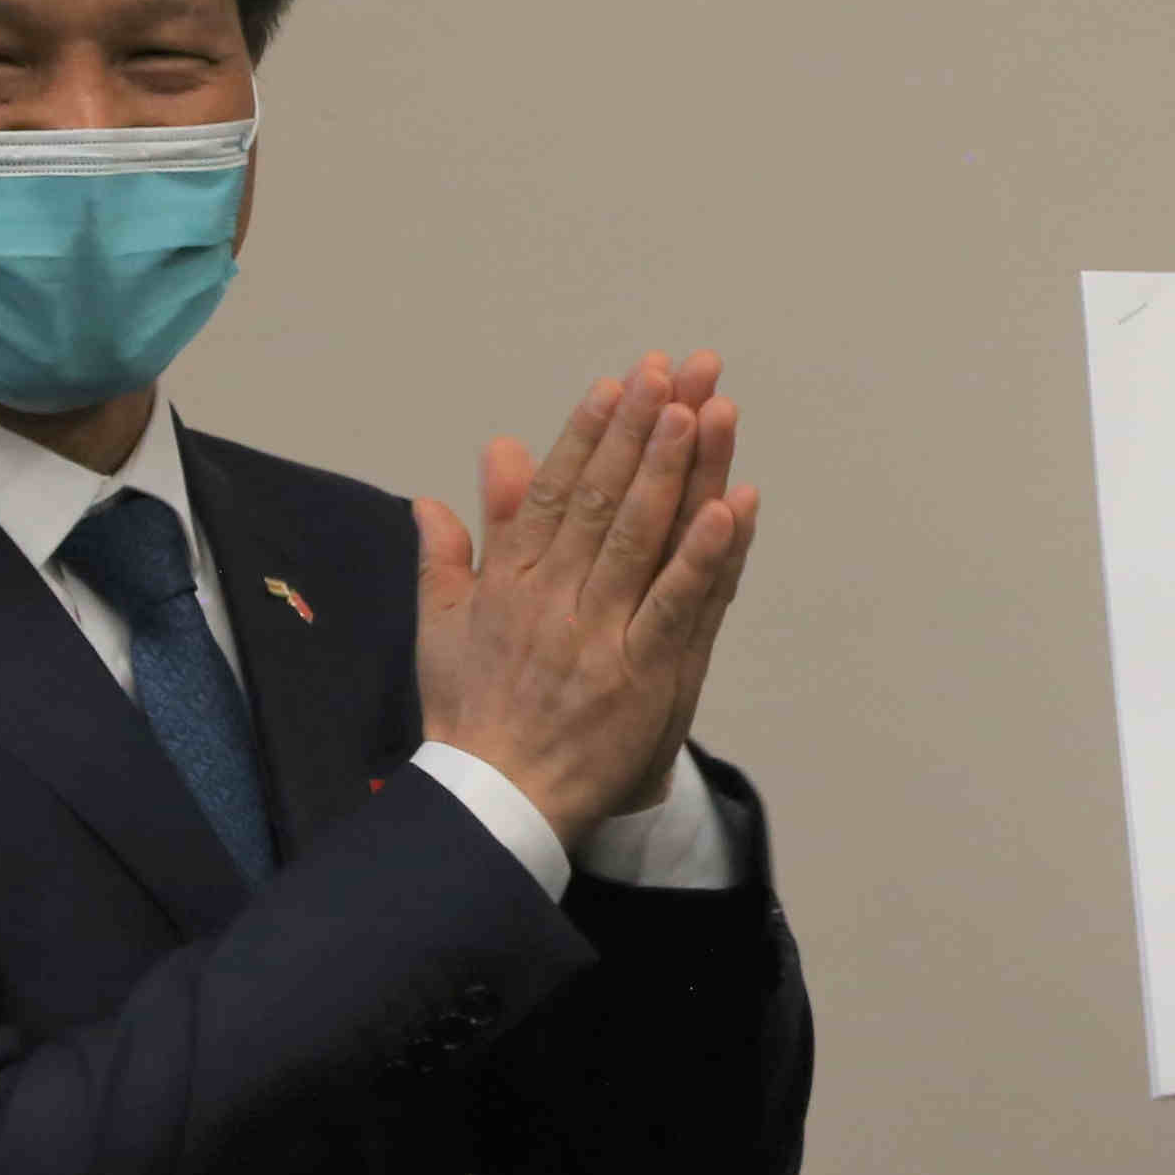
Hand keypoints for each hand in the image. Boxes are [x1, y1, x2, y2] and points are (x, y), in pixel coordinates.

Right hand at [413, 352, 761, 846]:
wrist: (494, 805)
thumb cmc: (471, 716)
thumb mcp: (443, 626)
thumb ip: (453, 551)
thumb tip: (448, 486)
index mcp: (511, 582)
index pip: (556, 490)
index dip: (590, 432)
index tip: (618, 381)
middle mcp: (555, 598)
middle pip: (606, 498)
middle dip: (642, 428)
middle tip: (675, 370)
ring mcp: (601, 635)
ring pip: (642, 537)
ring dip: (675, 470)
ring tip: (703, 411)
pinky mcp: (642, 676)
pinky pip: (679, 605)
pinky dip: (704, 556)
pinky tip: (731, 508)